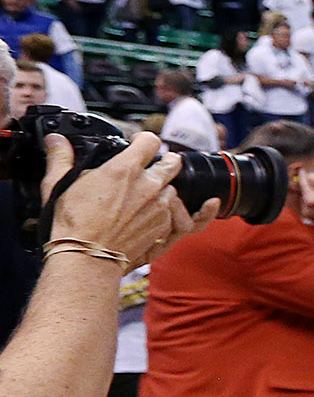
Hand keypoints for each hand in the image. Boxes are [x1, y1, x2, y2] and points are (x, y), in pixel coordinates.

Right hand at [45, 132, 215, 267]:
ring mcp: (160, 206)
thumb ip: (61, 157)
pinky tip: (147, 214)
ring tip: (145, 195)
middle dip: (166, 161)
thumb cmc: (73, 223)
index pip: (150, 141)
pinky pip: (173, 212)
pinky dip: (164, 211)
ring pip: (172, 189)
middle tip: (154, 165)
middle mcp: (148, 185)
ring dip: (163, 189)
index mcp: (125, 169)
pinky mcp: (164, 226)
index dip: (144, 140)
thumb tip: (56, 140)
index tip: (138, 143)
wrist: (87, 256)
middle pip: (173, 163)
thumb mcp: (59, 184)